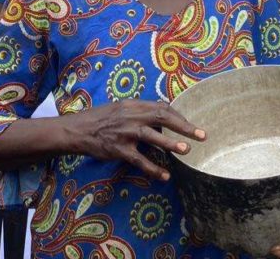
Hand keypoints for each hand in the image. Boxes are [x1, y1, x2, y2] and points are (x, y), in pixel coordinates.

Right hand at [64, 100, 205, 180]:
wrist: (78, 129)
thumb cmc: (100, 119)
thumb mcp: (120, 108)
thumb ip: (139, 112)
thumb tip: (162, 116)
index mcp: (133, 105)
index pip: (161, 107)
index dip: (178, 115)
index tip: (191, 124)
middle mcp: (130, 116)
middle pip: (161, 117)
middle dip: (183, 126)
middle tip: (201, 135)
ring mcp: (124, 133)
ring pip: (151, 137)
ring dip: (170, 143)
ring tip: (186, 150)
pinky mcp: (118, 149)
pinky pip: (139, 160)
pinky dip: (153, 169)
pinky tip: (165, 176)